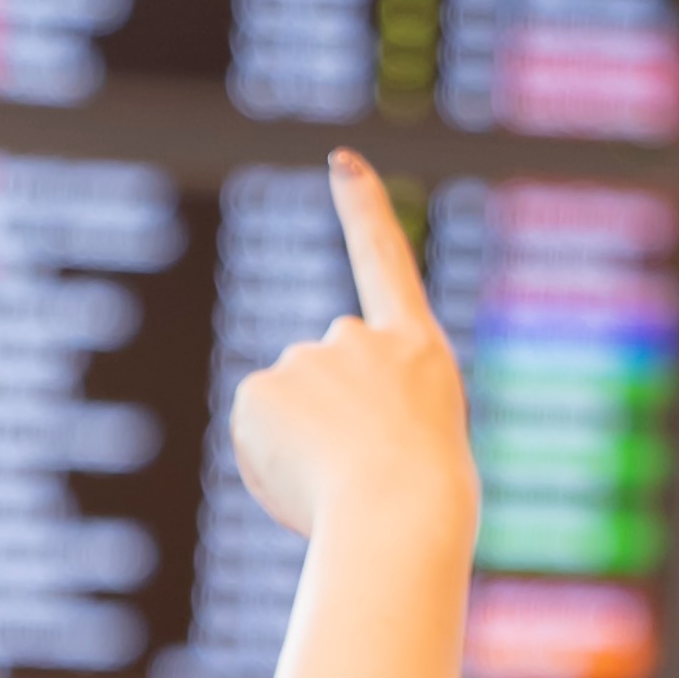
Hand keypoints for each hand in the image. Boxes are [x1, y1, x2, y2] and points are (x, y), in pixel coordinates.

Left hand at [230, 152, 474, 543]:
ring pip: (290, 406)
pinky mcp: (263, 386)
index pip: (385, 262)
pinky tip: (303, 477)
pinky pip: (257, 427)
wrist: (402, 516)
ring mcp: (310, 356)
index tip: (341, 161)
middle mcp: (361, 337)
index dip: (362, 208)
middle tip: (363, 468)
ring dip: (304, 444)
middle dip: (331, 417)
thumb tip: (304, 422)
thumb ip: (364, 419)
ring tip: (340, 481)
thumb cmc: (420, 510)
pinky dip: (270, 456)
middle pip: (326, 375)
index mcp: (417, 349)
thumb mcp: (413, 453)